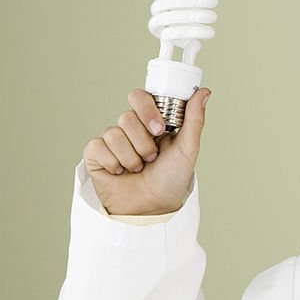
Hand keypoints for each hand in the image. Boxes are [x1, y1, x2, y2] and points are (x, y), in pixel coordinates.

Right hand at [83, 88, 210, 214]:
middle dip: (142, 141)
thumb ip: (194, 119)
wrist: (153, 208)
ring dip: (131, 156)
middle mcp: (130, 129)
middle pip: (126, 116)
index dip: (147, 110)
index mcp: (151, 122)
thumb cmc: (171, 179)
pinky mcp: (96, 155)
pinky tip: (120, 173)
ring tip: (140, 168)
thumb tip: (204, 91)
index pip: (139, 97)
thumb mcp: (188, 149)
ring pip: (113, 133)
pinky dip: (113, 163)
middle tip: (152, 157)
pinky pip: (97, 146)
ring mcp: (112, 141)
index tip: (160, 129)